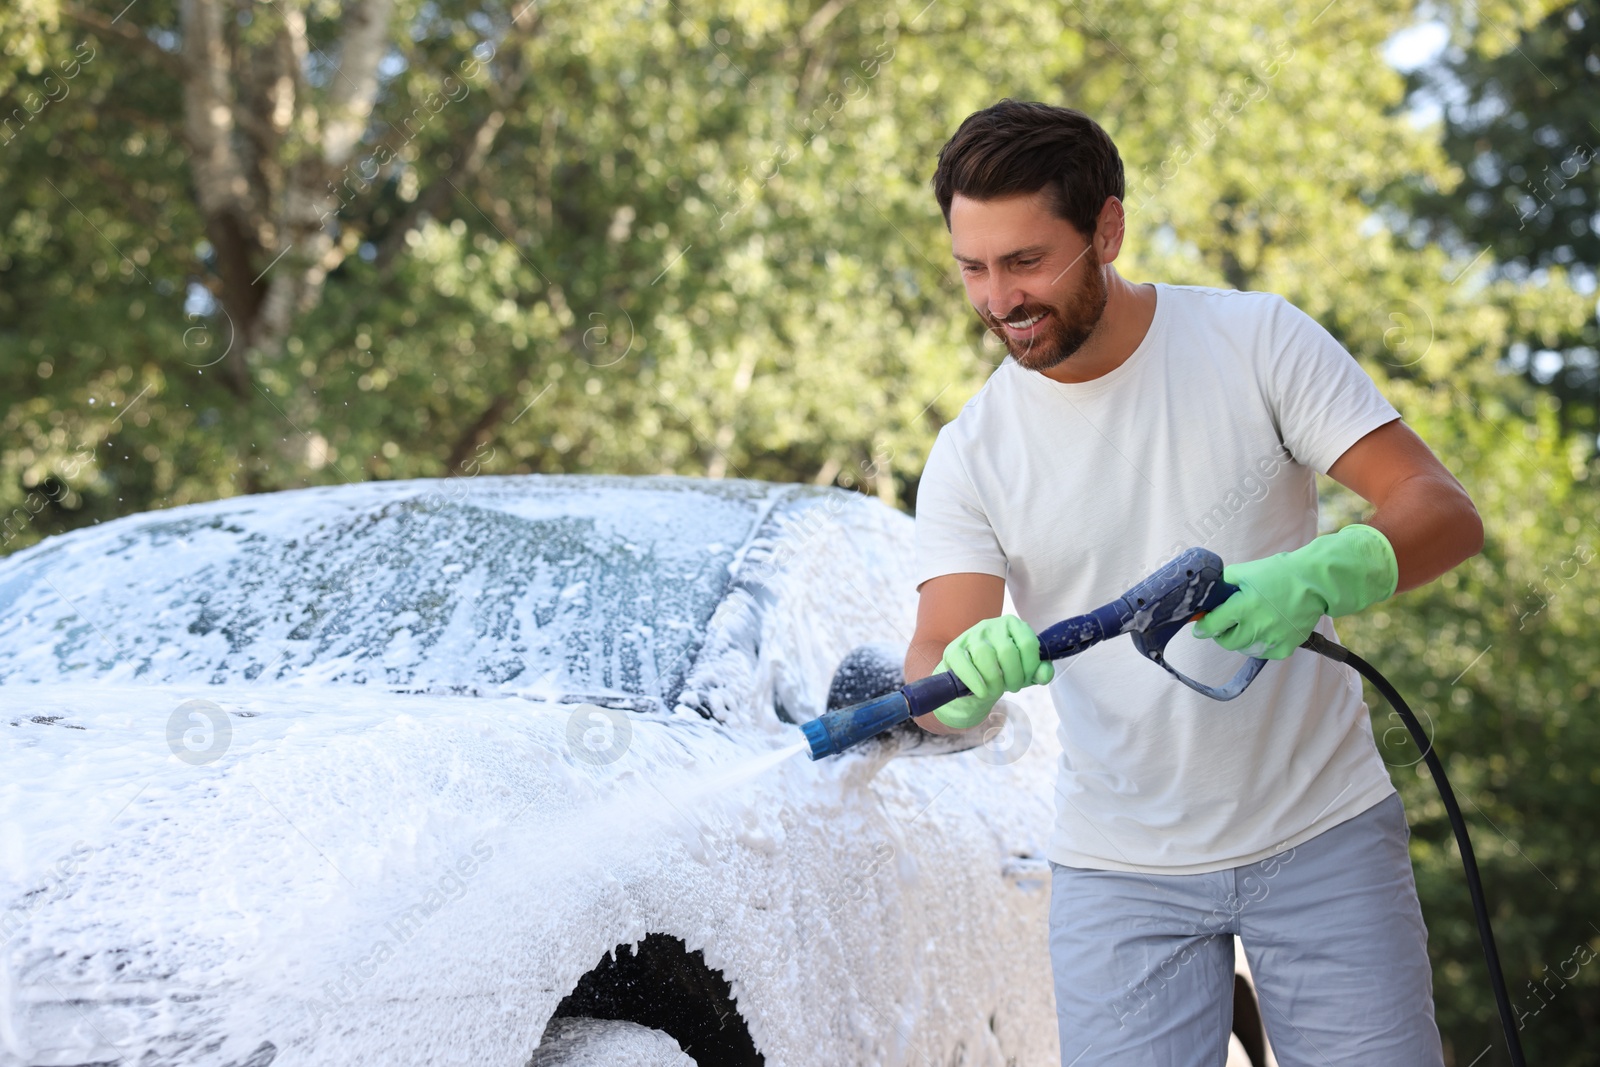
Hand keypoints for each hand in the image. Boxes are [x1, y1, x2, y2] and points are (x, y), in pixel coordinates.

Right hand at [933, 615, 1054, 728]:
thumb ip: (1040, 671)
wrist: (974, 678)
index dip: (1031, 667)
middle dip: (1014, 677)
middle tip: (1013, 688)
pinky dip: (975, 682)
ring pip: (985, 656)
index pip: (1028, 643)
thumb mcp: (1025, 670)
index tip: (1027, 680)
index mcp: (1012, 624)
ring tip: (997, 691)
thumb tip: (1044, 675)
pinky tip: (982, 692)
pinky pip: (964, 665)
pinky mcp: (953, 649)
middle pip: (1007, 652)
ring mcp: (971, 635)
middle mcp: (991, 625)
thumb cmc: (1003, 670)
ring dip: (995, 681)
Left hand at [1193, 523, 1397, 659]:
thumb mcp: (1245, 572)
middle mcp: (1256, 627)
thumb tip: (1208, 595)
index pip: (1212, 626)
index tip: (1200, 628)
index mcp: (1243, 606)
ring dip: (1241, 640)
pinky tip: (1265, 631)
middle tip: (1226, 624)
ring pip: (1244, 649)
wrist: (1314, 582)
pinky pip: (1264, 653)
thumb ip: (1223, 584)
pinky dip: (1260, 645)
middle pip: (1226, 642)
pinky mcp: (1285, 648)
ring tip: (1247, 625)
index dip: (1203, 627)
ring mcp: (1272, 639)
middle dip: (1222, 633)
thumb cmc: (1279, 573)